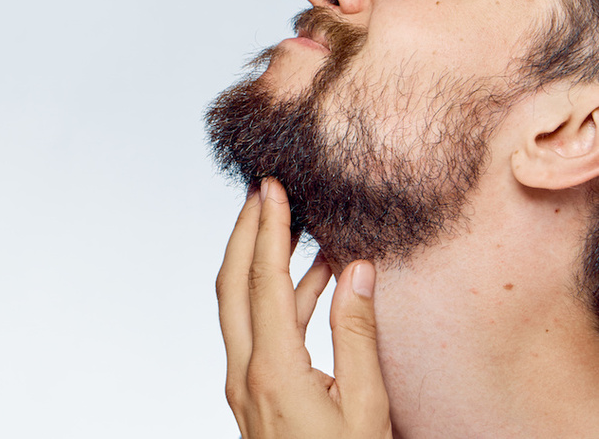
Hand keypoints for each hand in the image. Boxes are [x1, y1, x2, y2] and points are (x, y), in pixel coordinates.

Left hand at [216, 178, 391, 438]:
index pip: (263, 281)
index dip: (266, 228)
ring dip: (262, 261)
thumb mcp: (366, 409)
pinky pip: (259, 330)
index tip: (269, 189)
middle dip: (244, 232)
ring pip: (240, 304)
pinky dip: (280, 297)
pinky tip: (313, 280)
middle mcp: (245, 371)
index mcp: (272, 371)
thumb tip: (356, 271)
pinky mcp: (252, 390)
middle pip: (232, 284)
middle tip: (261, 192)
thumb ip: (358, 335)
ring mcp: (243, 382)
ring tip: (291, 225)